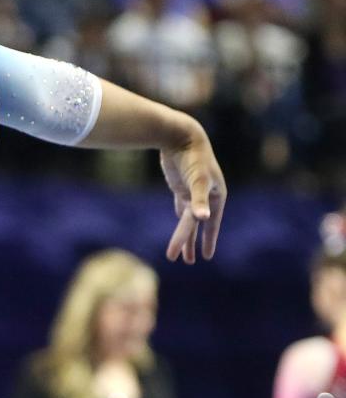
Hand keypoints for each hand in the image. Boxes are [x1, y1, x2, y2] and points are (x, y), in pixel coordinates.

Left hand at [159, 121, 226, 262]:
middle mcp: (207, 196)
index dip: (208, 240)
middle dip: (190, 242)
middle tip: (185, 261)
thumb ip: (198, 199)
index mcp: (217, 196)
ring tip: (180, 253)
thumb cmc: (192, 158)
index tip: (206, 257)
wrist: (180, 136)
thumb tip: (202, 218)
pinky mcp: (182, 186)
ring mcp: (194, 191)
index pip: (211, 224)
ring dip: (185, 234)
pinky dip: (182, 217)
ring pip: (189, 218)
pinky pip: (183, 206)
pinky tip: (182, 226)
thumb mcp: (197, 180)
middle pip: (196, 224)